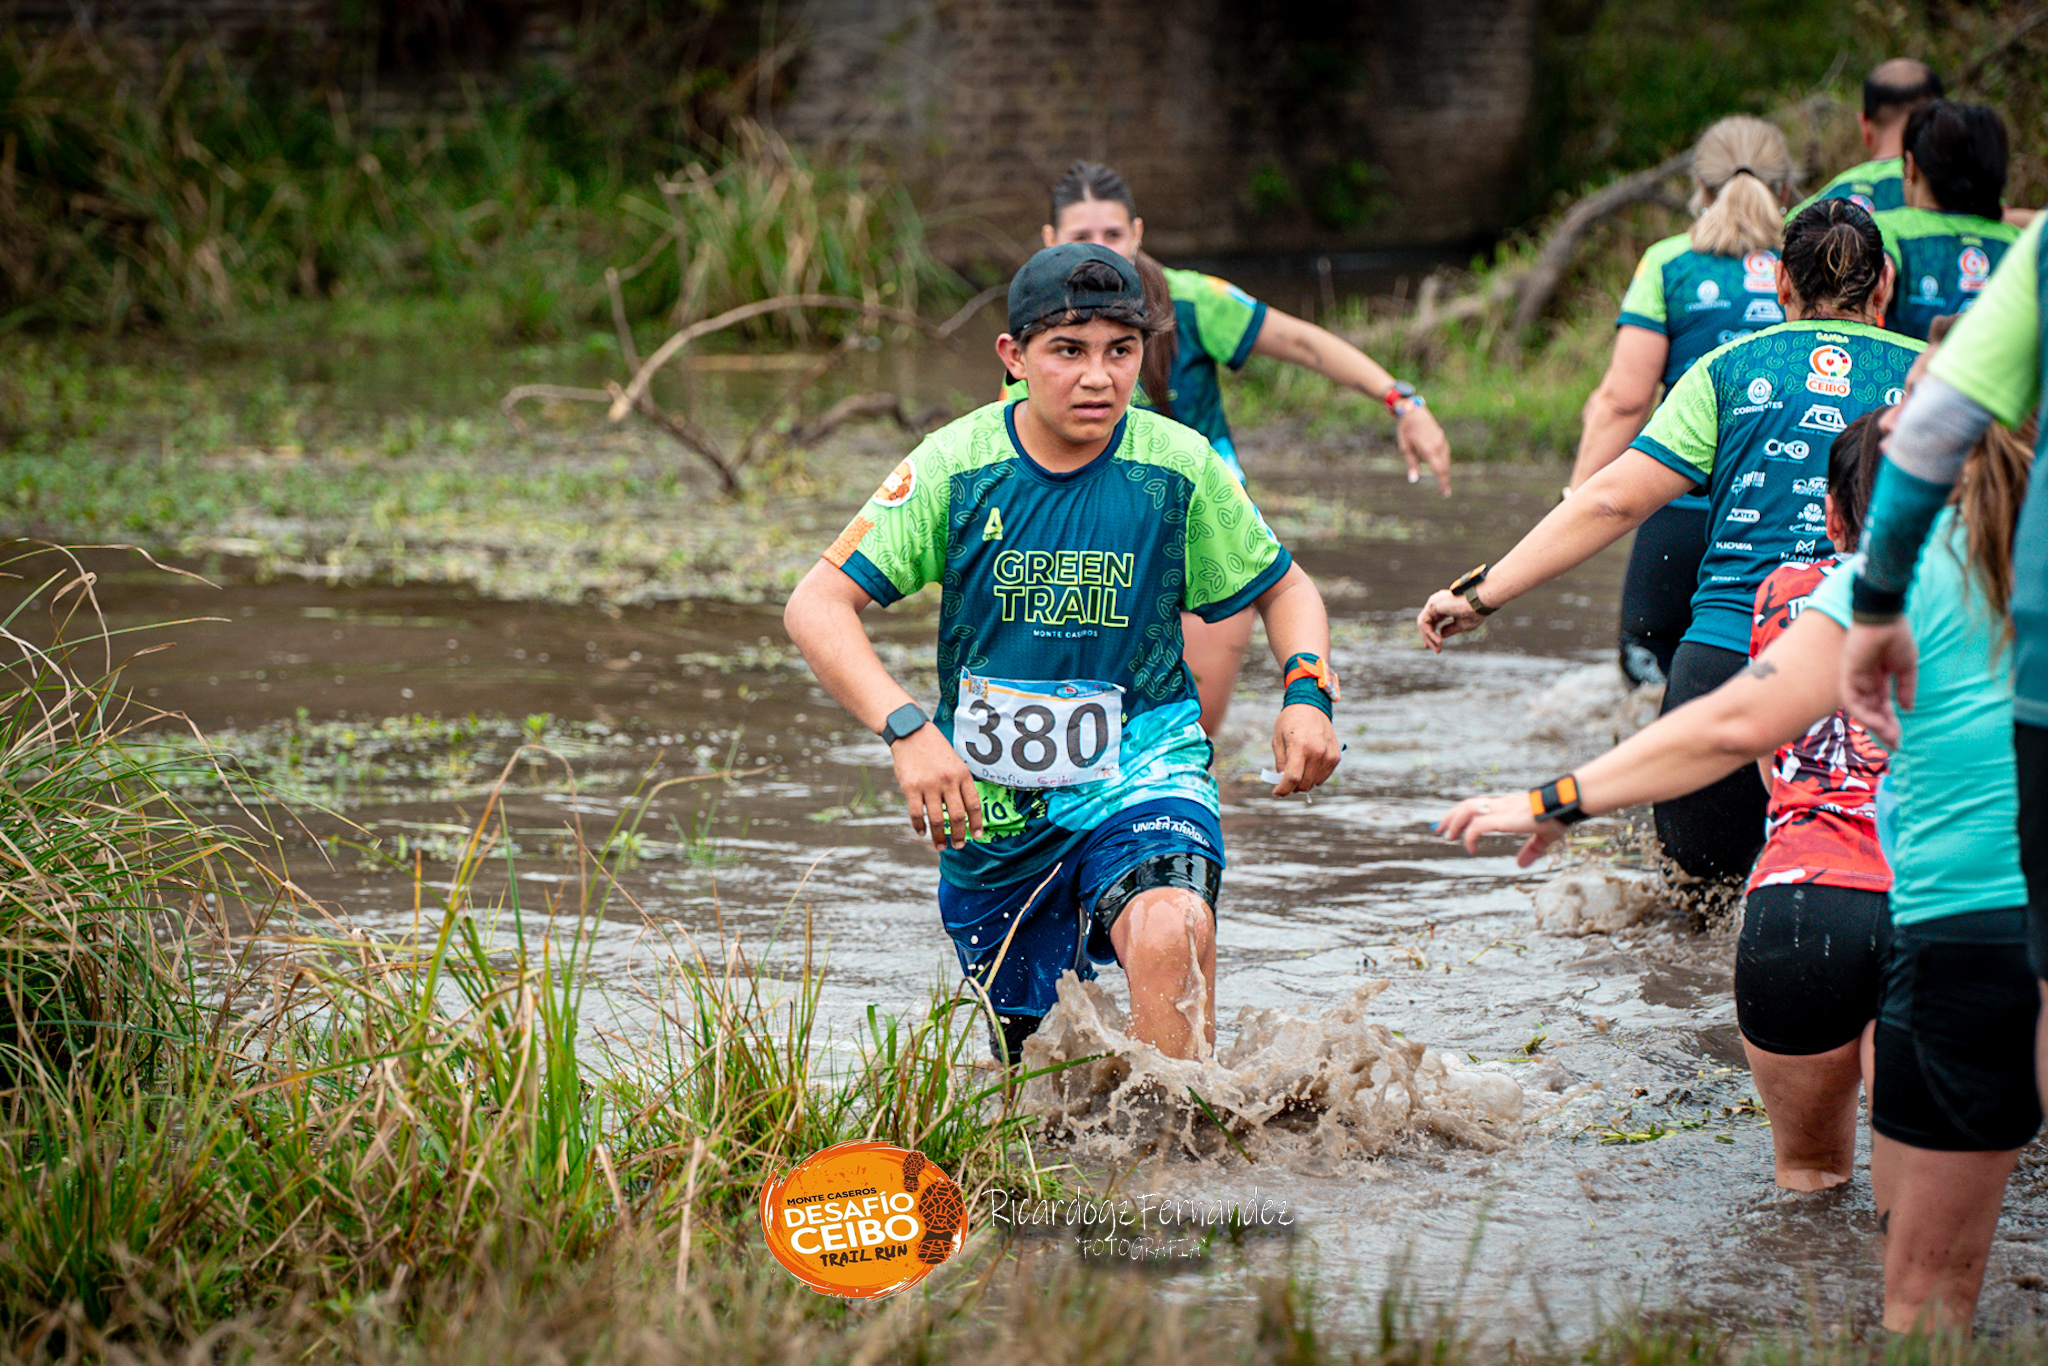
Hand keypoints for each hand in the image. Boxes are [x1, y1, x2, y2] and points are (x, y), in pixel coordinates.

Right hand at [890, 726, 982, 849]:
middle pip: (958, 816)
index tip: (977, 836)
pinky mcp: (911, 788)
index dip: (977, 823)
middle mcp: (948, 781)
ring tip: (940, 846)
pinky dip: (920, 826)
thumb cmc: (935, 750)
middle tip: (958, 846)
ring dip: (939, 837)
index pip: (974, 805)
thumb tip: (965, 812)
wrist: (912, 733)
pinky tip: (922, 832)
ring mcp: (929, 785)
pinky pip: (917, 814)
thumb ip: (960, 784)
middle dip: (959, 835)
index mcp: (962, 775)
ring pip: (938, 820)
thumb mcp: (956, 762)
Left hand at [1270, 703, 1339, 794]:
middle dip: (1292, 787)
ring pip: (1314, 783)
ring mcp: (1329, 755)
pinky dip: (1314, 776)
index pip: (1292, 777)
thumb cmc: (1290, 722)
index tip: (1276, 792)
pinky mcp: (1336, 756)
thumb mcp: (1278, 740)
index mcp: (1300, 746)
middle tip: (1285, 780)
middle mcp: (1317, 752)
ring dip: (1304, 782)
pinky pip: (1323, 776)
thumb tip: (1281, 781)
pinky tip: (1308, 766)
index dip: (1283, 789)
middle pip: (1304, 784)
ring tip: (1296, 770)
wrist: (1311, 706)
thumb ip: (1280, 763)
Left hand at [1398, 404, 1452, 496]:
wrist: (1413, 410)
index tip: (1445, 493)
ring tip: (1443, 482)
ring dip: (1445, 471)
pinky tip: (1442, 467)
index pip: (1439, 470)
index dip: (1443, 483)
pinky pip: (1446, 453)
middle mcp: (1438, 445)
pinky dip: (1445, 462)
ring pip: (1447, 460)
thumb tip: (1414, 480)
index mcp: (1428, 449)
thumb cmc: (1406, 429)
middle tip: (1445, 493)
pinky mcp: (1442, 437)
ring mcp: (1441, 440)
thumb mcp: (1405, 447)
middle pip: (1445, 467)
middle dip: (1445, 480)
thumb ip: (1411, 464)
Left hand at [1417, 589, 1484, 652]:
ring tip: (1439, 648)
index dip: (1432, 634)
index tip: (1436, 646)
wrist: (1480, 601)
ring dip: (1429, 638)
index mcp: (1444, 606)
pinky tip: (1439, 641)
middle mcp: (1437, 603)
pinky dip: (1429, 633)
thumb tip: (1441, 634)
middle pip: (1427, 623)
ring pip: (1423, 623)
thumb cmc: (1475, 612)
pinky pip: (1424, 622)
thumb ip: (1450, 629)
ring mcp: (1434, 602)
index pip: (1433, 621)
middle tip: (1437, 651)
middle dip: (1429, 638)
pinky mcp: (1432, 604)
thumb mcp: (1462, 624)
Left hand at [1434, 791, 1564, 866]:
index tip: (1453, 823)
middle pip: (1468, 804)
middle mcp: (1501, 805)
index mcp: (1508, 806)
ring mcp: (1501, 810)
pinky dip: (1469, 836)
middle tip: (1439, 828)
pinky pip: (1478, 825)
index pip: (1480, 805)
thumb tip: (1521, 864)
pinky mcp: (1503, 818)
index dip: (1465, 813)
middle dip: (1451, 816)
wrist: (1566, 804)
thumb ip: (1531, 850)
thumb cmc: (1558, 816)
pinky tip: (1469, 848)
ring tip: (1446, 835)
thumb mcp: (1542, 837)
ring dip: (1454, 821)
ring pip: (1468, 809)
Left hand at [1840, 618, 1917, 748]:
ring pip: (1861, 709)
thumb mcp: (1906, 666)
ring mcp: (1855, 679)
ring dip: (1875, 724)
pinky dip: (1864, 712)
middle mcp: (1865, 681)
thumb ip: (1906, 688)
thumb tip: (1908, 708)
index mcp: (1878, 678)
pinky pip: (1853, 699)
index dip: (1890, 722)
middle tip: (1895, 744)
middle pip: (1871, 711)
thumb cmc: (1896, 636)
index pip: (1882, 706)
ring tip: (1890, 736)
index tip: (1899, 738)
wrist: (1884, 618)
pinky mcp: (1848, 675)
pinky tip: (1878, 722)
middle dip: (1883, 728)